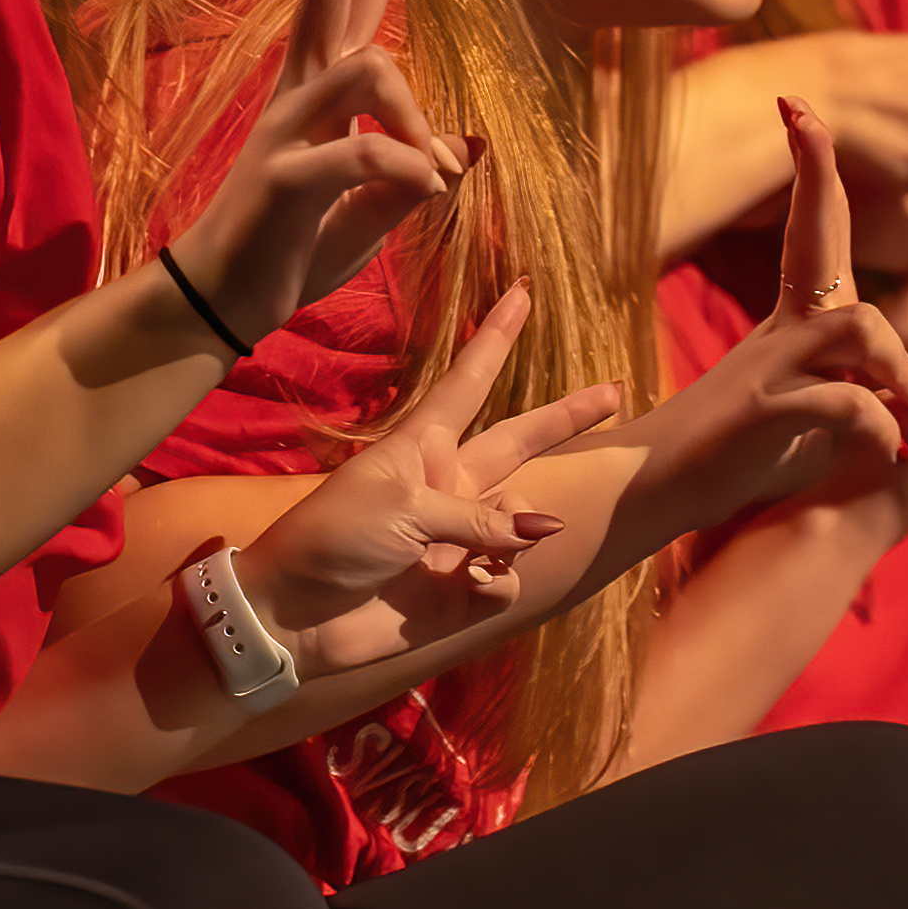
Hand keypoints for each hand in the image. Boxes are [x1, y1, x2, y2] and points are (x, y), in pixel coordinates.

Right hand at [169, 0, 463, 347]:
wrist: (224, 302)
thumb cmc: (293, 250)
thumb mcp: (371, 213)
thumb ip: (413, 174)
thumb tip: (472, 145)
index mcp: (320, 94)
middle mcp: (299, 96)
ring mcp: (286, 132)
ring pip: (361, 67)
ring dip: (411, 109)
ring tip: (433, 163)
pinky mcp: (282, 180)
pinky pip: (356, 155)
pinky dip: (402, 167)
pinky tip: (430, 186)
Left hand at [242, 284, 626, 672]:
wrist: (293, 615)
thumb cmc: (332, 538)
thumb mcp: (402, 505)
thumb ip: (477, 517)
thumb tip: (544, 529)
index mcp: (423, 445)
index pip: (471, 381)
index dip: (496, 338)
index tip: (521, 293)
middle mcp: (447, 484)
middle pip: (518, 441)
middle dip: (565, 419)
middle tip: (615, 393)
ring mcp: (455, 537)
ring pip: (521, 520)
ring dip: (519, 530)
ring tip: (485, 552)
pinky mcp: (458, 589)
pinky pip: (506, 576)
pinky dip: (497, 579)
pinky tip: (469, 585)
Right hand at [621, 100, 907, 547]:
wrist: (657, 490)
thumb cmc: (742, 449)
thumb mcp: (819, 416)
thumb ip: (878, 397)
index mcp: (793, 319)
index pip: (812, 231)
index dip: (813, 171)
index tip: (799, 108)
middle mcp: (782, 330)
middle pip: (814, 238)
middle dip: (815, 174)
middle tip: (806, 114)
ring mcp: (769, 368)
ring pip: (855, 326)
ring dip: (900, 363)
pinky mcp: (764, 416)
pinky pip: (840, 404)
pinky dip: (877, 427)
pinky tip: (888, 452)